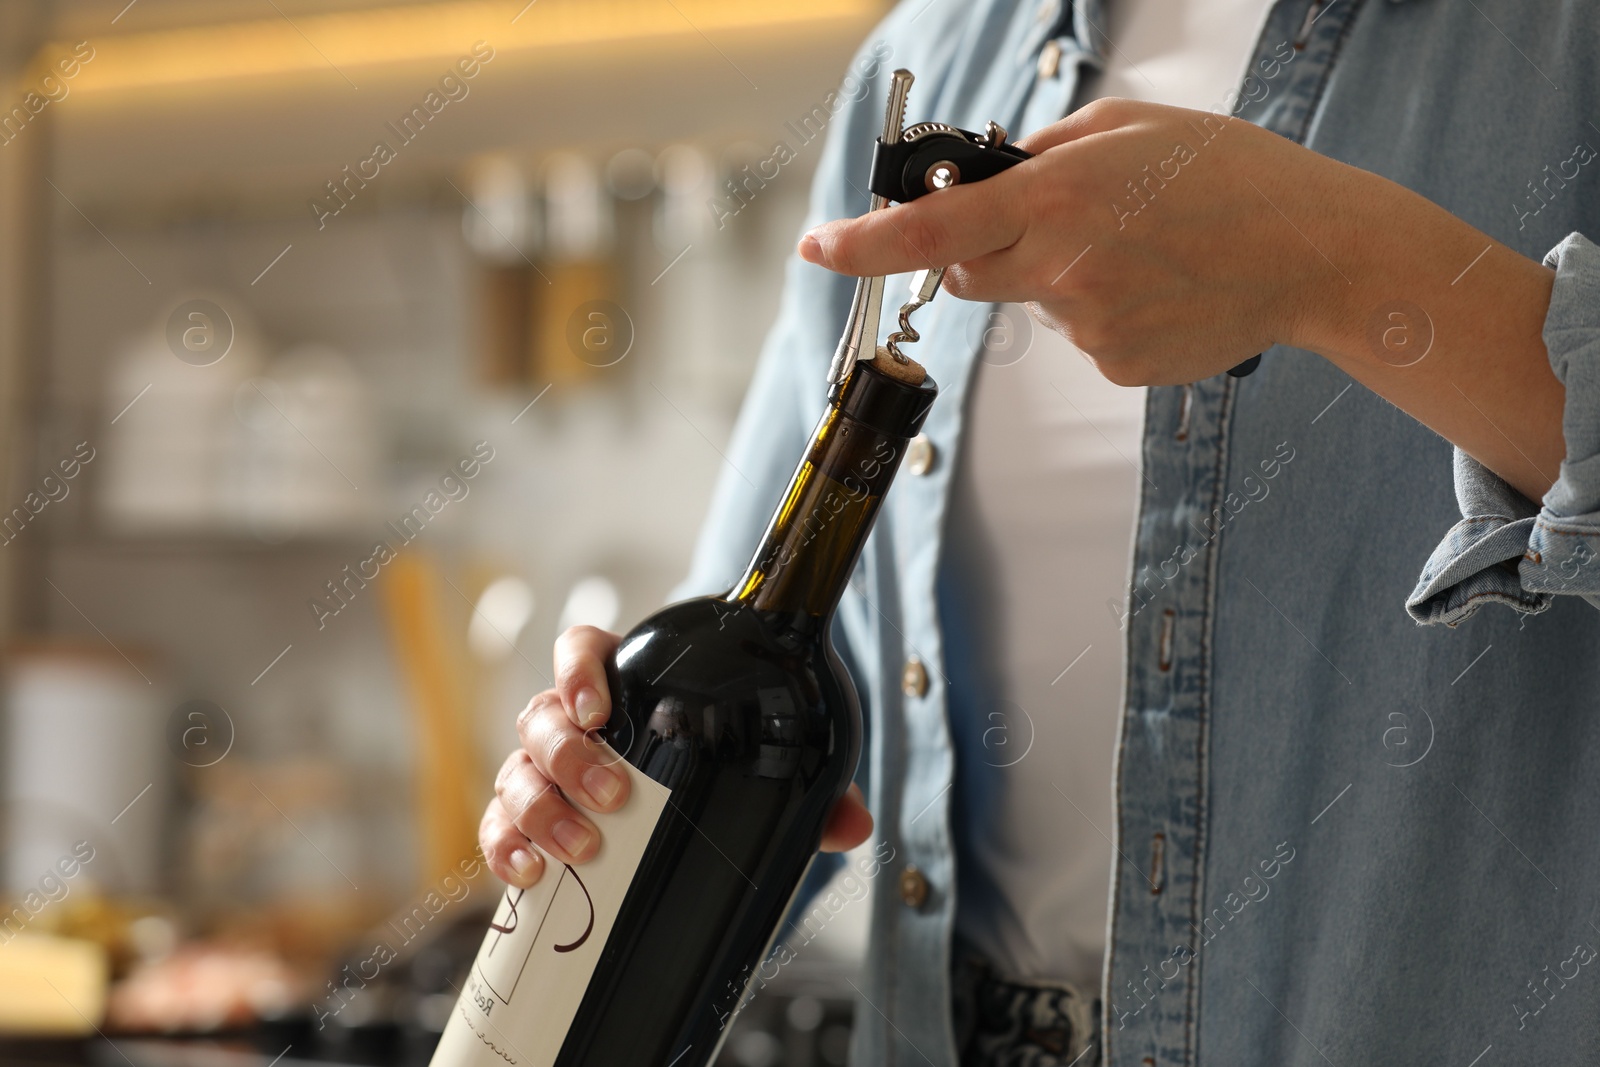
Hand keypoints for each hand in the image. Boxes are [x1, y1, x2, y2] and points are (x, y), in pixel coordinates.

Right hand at [481, 625, 875, 888]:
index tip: (599, 706)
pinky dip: (504, 848)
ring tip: (581, 848)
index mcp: (622, 683)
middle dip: (567, 756)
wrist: (690, 788)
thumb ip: (809, 784)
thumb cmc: (717, 757)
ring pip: (515, 772)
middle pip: (541, 717)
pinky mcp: (530, 820)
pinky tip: (528, 875)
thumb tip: (853, 825)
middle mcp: (572, 722)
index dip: (577, 670)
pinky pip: (498, 826)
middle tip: (614, 794)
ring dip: (538, 808)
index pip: (579, 649)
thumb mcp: (764, 761)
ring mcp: (544, 771)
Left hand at [800, 98, 1332, 382]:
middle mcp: (1065, 266)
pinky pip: (1079, 336)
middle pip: (966, 275)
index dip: (863, 244)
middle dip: (982, 252)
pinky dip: (1104, 312)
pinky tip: (1158, 288)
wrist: (1316, 255)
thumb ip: (1044, 153)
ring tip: (1143, 251)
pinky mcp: (1116, 364)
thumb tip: (984, 178)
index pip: (932, 231)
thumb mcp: (1131, 128)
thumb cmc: (1234, 178)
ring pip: (1032, 304)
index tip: (819, 247)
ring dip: (1062, 277)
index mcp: (1061, 195)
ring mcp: (1091, 325)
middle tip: (1055, 223)